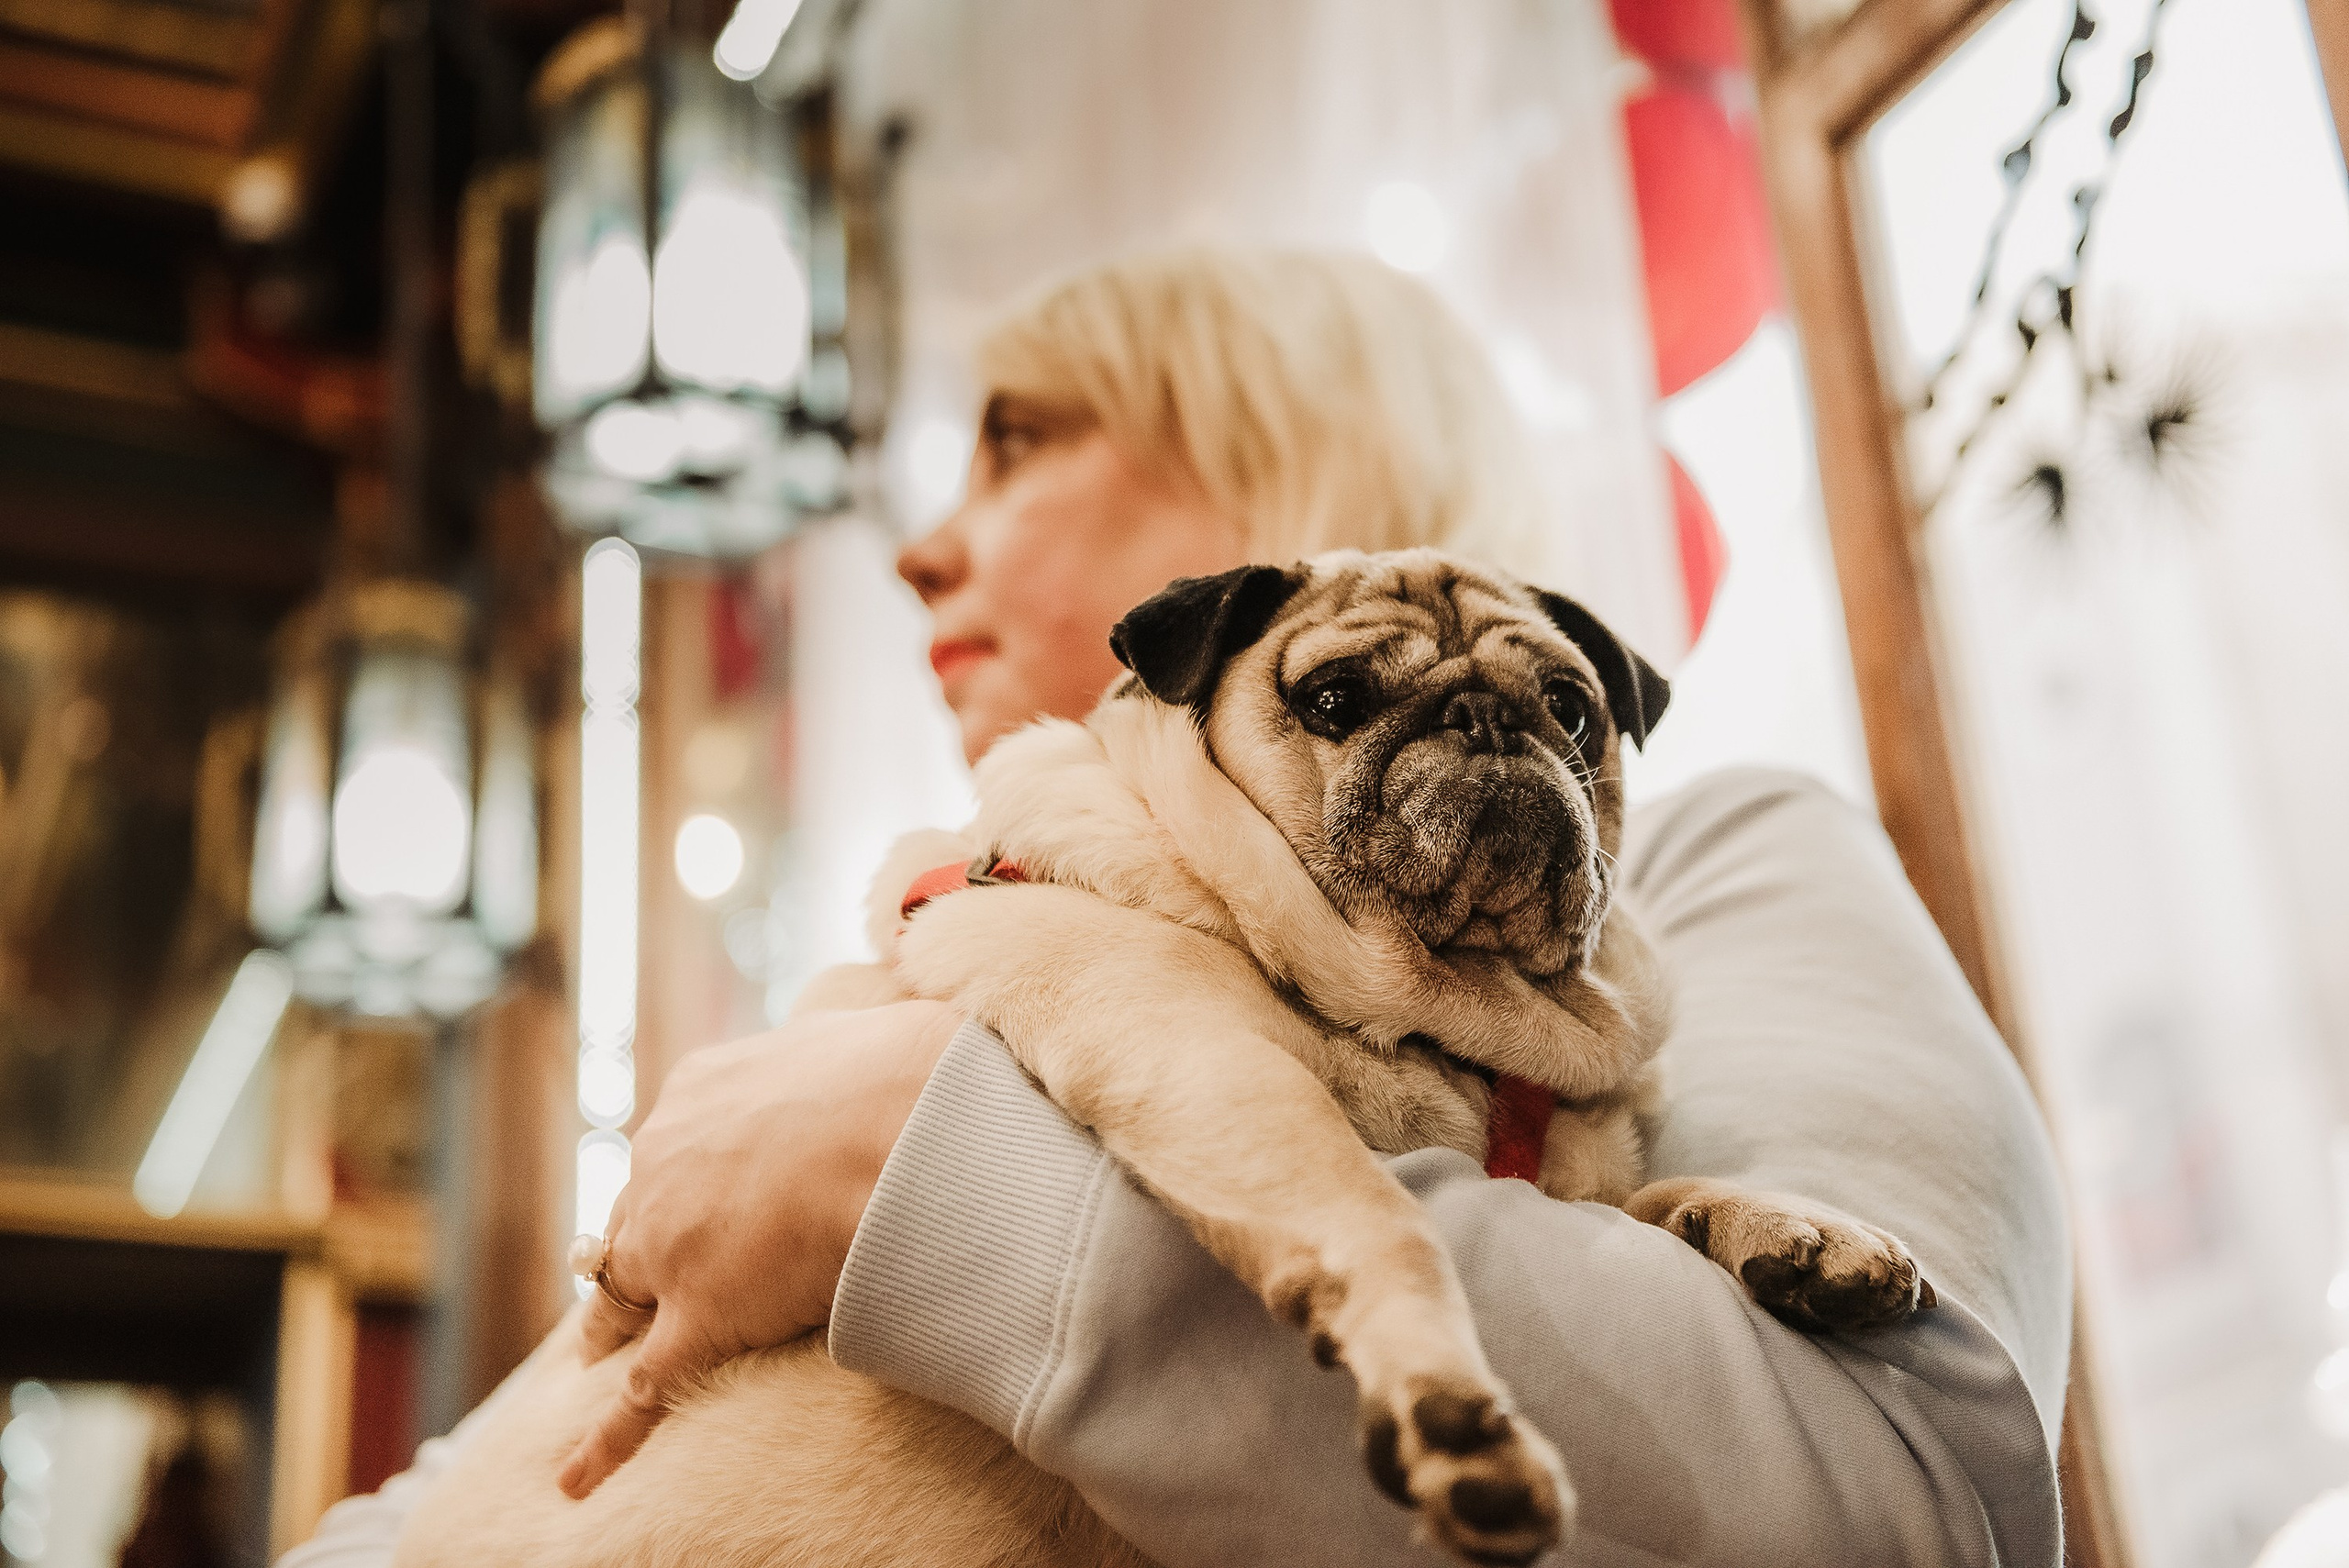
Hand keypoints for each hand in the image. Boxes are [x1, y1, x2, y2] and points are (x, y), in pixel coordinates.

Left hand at [557, 1000, 962, 1497]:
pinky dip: (607, 1439)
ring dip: (610, 1326)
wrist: (898, 1126)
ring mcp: (672, 1245)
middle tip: (614, 1277)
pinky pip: (645, 1388)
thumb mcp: (860, 1030)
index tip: (684, 1191)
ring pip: (623, 1295)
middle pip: (631, 1218)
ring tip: (594, 1356)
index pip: (672, 1144)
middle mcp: (663, 1164)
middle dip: (627, 1250)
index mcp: (698, 1091)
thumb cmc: (900, 1070)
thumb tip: (903, 1027)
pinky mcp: (698, 1317)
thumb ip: (851, 1039)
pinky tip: (577, 1478)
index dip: (676, 1178)